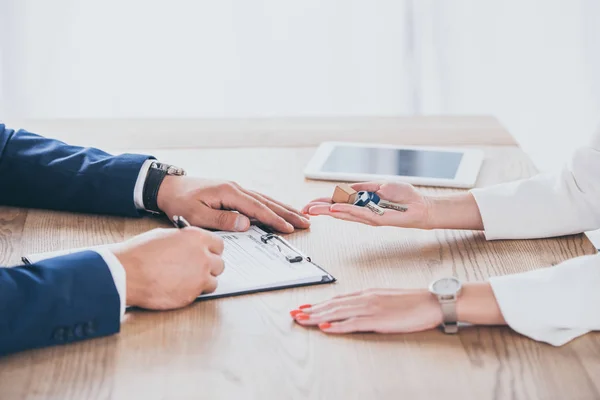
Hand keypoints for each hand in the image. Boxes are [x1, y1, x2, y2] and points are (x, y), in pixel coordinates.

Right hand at [111, 227, 224, 309]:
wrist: (127, 273)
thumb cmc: (140, 252)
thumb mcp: (165, 235)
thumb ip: (183, 240)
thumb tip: (188, 245)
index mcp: (197, 238)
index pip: (218, 245)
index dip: (212, 250)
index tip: (208, 254)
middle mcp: (203, 257)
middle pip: (219, 264)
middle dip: (210, 266)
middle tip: (198, 268)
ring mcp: (199, 277)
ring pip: (213, 281)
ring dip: (204, 281)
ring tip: (188, 280)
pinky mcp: (192, 295)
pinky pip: (200, 294)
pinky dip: (193, 292)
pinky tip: (179, 288)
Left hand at [157, 177, 309, 232]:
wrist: (168, 187)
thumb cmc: (179, 201)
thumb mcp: (196, 215)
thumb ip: (222, 220)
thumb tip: (246, 224)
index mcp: (229, 192)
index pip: (257, 209)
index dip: (274, 220)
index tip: (289, 228)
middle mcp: (235, 188)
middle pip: (267, 202)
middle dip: (287, 213)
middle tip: (306, 222)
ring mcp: (235, 189)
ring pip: (264, 199)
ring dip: (282, 208)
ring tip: (300, 216)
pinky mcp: (232, 192)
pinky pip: (257, 199)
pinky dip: (271, 205)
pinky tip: (278, 210)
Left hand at [290, 283, 504, 333]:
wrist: (432, 301)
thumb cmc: (413, 302)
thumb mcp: (387, 298)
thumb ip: (370, 302)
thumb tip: (356, 308)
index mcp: (367, 293)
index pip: (338, 298)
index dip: (319, 303)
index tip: (305, 306)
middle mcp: (365, 298)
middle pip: (332, 304)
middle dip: (311, 310)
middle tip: (295, 314)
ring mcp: (371, 308)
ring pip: (337, 312)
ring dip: (317, 317)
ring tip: (302, 319)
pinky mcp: (378, 320)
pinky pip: (353, 323)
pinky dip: (337, 326)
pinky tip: (325, 327)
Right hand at [302, 182, 432, 228]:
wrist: (421, 206)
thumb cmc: (404, 196)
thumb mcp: (379, 186)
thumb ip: (362, 188)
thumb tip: (345, 189)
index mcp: (361, 201)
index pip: (338, 201)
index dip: (323, 202)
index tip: (309, 205)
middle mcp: (363, 210)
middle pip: (337, 209)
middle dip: (320, 209)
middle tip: (305, 210)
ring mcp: (369, 216)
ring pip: (344, 213)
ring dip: (328, 211)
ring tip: (313, 209)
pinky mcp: (377, 220)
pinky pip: (359, 214)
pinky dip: (346, 211)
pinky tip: (334, 209)